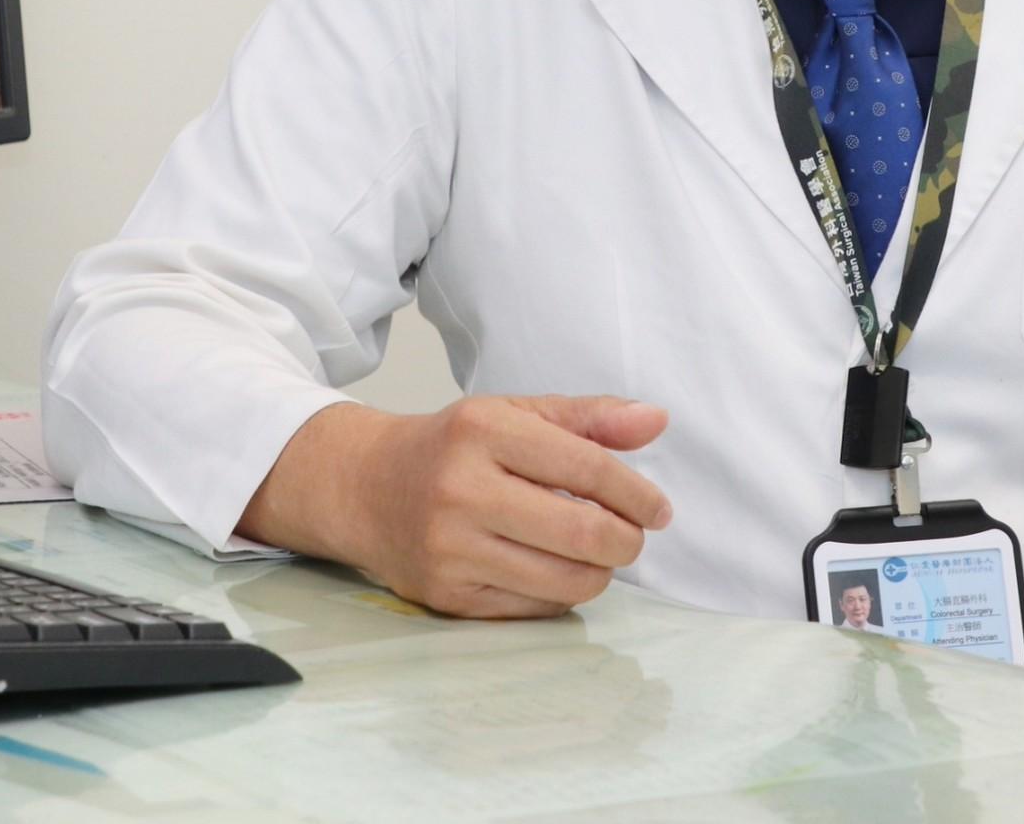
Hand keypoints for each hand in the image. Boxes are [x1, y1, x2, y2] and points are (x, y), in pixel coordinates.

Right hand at [239, 394, 672, 617]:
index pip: (586, 468)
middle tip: (634, 537)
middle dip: (626, 541)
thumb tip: (656, 420)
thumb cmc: (452, 447)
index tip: (659, 509)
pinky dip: (560, 593)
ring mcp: (449, 548)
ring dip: (599, 572)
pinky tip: (556, 569)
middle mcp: (460, 490)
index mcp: (482, 431)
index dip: (636, 493)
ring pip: (563, 580)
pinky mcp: (445, 595)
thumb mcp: (513, 414)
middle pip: (580, 532)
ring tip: (598, 554)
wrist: (363, 488)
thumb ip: (588, 417)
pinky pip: (532, 608)